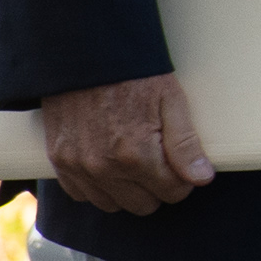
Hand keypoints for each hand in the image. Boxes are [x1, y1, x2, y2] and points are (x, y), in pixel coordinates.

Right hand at [42, 72, 213, 213]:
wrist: (85, 56)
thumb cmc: (133, 76)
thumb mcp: (170, 102)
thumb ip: (185, 145)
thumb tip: (201, 179)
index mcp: (135, 155)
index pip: (172, 192)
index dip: (183, 180)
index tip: (182, 164)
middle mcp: (103, 168)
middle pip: (144, 204)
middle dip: (158, 187)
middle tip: (160, 161)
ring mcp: (77, 167)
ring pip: (112, 204)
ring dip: (128, 191)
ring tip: (135, 163)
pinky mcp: (58, 161)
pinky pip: (81, 194)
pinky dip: (98, 187)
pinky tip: (109, 166)